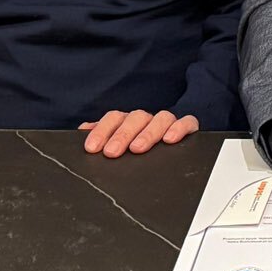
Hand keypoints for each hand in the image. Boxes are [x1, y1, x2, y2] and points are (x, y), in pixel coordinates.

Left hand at [80, 110, 198, 157]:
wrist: (168, 150)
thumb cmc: (135, 149)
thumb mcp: (115, 145)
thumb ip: (101, 136)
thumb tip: (83, 130)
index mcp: (128, 121)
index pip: (114, 118)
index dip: (102, 131)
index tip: (92, 148)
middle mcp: (147, 120)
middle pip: (136, 117)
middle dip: (122, 135)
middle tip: (112, 152)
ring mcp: (167, 123)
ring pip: (161, 118)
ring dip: (148, 133)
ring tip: (138, 148)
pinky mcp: (188, 128)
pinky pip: (188, 122)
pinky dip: (179, 128)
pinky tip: (170, 140)